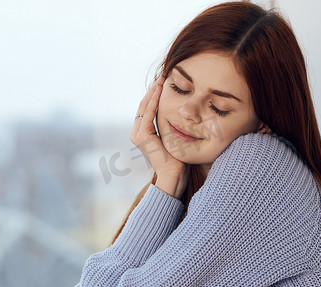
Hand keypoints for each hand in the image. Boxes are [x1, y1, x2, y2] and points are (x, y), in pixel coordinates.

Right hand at [130, 75, 189, 198]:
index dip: (155, 94)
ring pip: (144, 106)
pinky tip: (160, 89)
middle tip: (163, 75)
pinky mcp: (141, 136)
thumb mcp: (174, 139)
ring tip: (161, 78)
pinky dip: (153, 100)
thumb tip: (183, 115)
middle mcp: (137, 133)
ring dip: (153, 91)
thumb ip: (173, 128)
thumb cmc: (178, 162)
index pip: (148, 108)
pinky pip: (147, 114)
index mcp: (143, 133)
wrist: (174, 177)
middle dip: (154, 89)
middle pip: (144, 105)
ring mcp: (137, 135)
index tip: (165, 81)